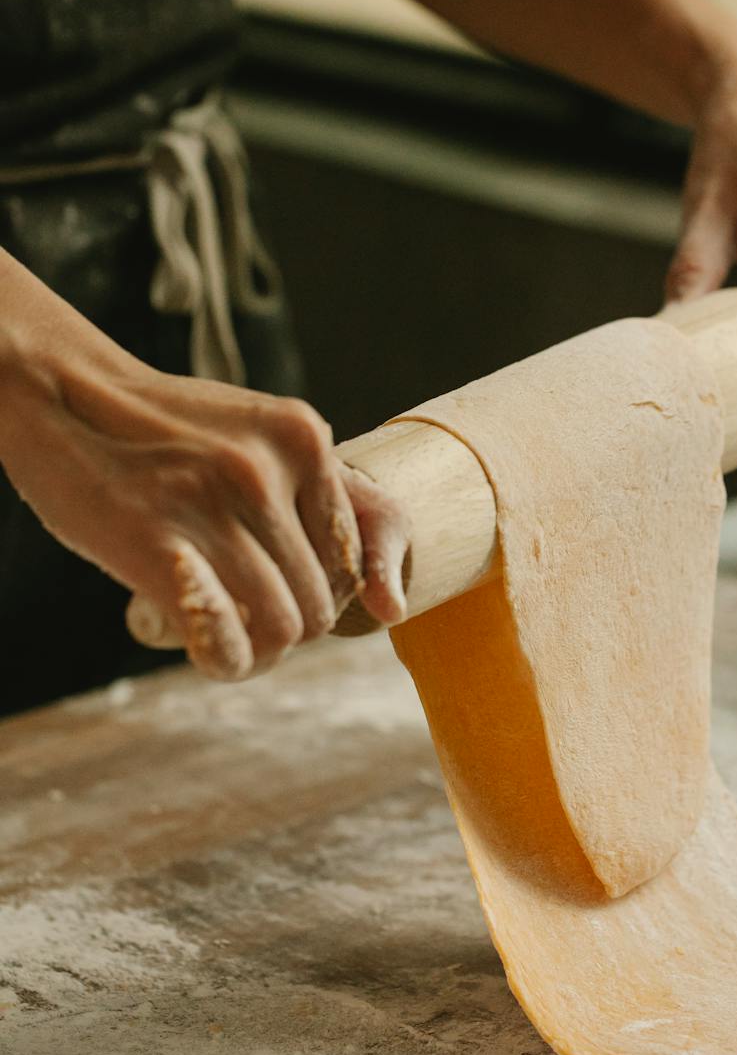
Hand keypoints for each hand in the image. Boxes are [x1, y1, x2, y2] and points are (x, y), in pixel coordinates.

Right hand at [0, 300, 408, 681]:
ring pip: (283, 627)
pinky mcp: (163, 550)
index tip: (284, 596)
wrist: (61, 394)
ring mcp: (217, 508)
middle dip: (290, 627)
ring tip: (228, 644)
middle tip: (249, 626)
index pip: (352, 553)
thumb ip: (298, 486)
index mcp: (303, 438)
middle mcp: (269, 468)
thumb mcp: (249, 431)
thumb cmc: (155, 428)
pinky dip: (225, 660)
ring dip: (259, 653)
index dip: (322, 590)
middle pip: (320, 599)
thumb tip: (357, 579)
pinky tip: (207, 651)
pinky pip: (226, 640)